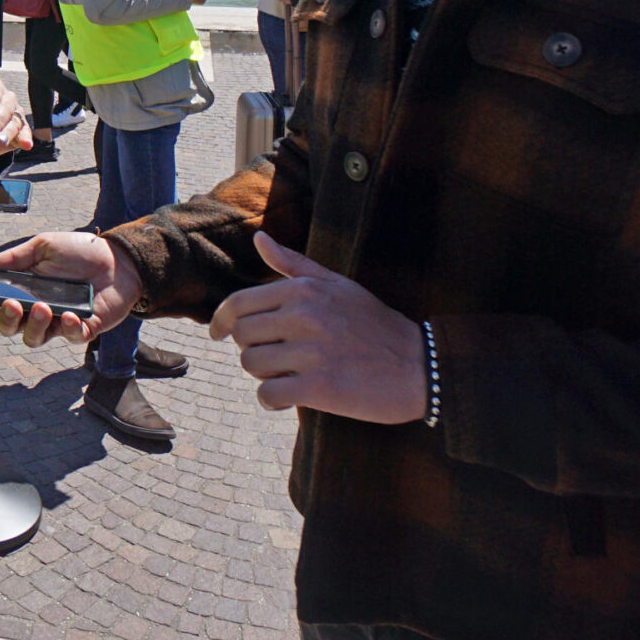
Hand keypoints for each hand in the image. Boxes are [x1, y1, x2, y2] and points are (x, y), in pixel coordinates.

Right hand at [0, 230, 142, 345]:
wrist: (119, 259)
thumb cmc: (79, 251)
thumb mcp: (43, 245)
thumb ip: (14, 258)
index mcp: (24, 288)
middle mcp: (37, 308)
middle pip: (10, 327)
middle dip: (6, 320)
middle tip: (13, 305)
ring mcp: (58, 321)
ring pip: (34, 338)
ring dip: (34, 325)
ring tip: (44, 307)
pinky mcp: (81, 329)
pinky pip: (68, 338)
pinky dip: (67, 328)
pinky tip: (72, 315)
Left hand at [209, 232, 426, 422]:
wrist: (421, 366)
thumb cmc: (375, 324)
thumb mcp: (337, 285)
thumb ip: (294, 264)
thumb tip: (258, 239)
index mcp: (304, 291)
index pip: (238, 304)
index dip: (220, 321)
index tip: (218, 334)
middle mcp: (305, 317)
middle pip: (242, 337)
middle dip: (251, 349)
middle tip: (275, 358)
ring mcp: (312, 353)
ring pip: (252, 366)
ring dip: (264, 375)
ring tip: (290, 374)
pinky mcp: (320, 389)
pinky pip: (268, 395)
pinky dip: (273, 400)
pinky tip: (291, 397)